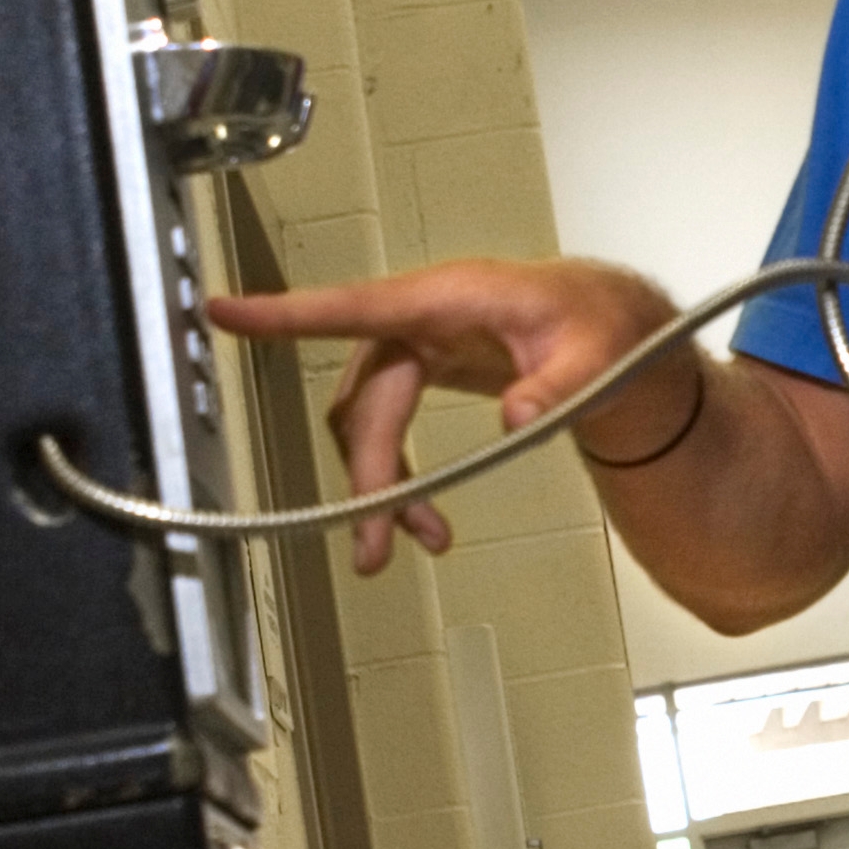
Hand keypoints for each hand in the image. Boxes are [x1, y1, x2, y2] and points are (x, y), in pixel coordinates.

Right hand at [205, 252, 694, 576]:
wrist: (625, 332)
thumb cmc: (611, 329)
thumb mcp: (601, 358)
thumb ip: (562, 388)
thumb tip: (519, 417)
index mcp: (453, 300)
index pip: (358, 307)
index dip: (289, 315)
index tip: (224, 311)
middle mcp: (426, 317)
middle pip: (367, 396)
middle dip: (367, 474)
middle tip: (375, 549)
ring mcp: (424, 342)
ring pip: (372, 416)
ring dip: (383, 482)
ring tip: (420, 540)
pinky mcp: (431, 365)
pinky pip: (390, 420)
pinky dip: (399, 472)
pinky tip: (427, 517)